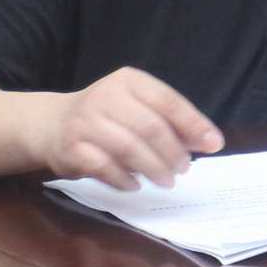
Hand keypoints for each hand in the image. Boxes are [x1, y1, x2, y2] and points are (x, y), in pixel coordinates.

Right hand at [38, 66, 222, 189]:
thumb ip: (170, 121)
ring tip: (166, 181)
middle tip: (184, 169)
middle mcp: (106, 96)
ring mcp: (86, 122)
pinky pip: (104, 167)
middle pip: (150, 126)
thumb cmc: (107, 116)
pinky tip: (136, 185)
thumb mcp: (137, 107)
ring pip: (129, 147)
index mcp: (129, 81)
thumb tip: (208, 141)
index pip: (168, 101)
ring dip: (153, 168)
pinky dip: (124, 179)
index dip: (193, 123)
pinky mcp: (71, 148)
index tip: (214, 143)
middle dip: (173, 152)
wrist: (52, 124)